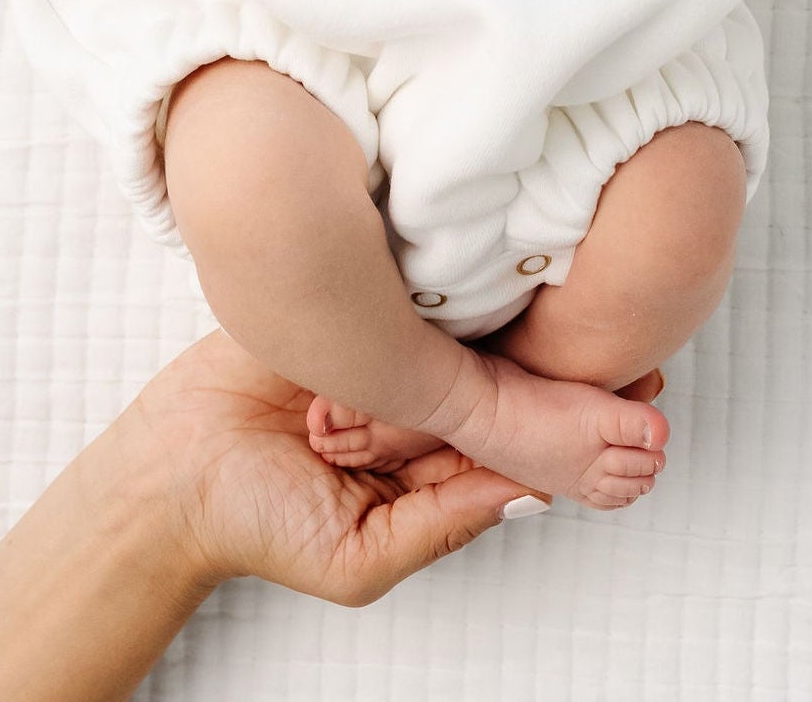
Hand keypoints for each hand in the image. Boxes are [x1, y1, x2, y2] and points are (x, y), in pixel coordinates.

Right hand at [113, 329, 657, 605]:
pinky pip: (402, 291)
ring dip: (519, 317)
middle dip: (567, 365)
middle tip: (639, 346)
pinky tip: (500, 258)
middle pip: (503, 375)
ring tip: (590, 294)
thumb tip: (532, 492)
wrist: (168, 475)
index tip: (643, 403)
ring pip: (463, 330)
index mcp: (427, 459)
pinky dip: (446, 280)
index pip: (515, 435)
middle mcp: (413, 399)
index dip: (577, 419)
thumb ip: (446, 520)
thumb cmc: (257, 525)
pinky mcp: (346, 305)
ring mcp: (382, 347)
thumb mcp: (361, 555)